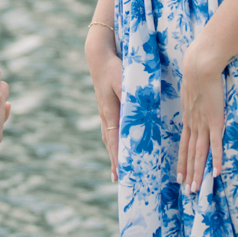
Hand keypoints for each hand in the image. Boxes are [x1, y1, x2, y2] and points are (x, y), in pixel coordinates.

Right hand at [85, 25, 121, 180]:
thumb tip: (139, 115)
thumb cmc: (115, 68)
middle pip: (110, 144)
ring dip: (113, 153)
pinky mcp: (106, 108)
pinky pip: (110, 130)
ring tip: (117, 169)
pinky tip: (118, 146)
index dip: (117, 158)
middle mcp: (105, 116)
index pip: (114, 141)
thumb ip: (132, 98)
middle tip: (118, 179)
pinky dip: (113, 142)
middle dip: (114, 161)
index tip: (119, 174)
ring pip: (109, 138)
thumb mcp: (124, 82)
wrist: (98, 57)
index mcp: (110, 113)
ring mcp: (104, 113)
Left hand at [178, 34, 225, 192]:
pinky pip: (215, 144)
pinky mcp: (215, 120)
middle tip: (187, 191)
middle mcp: (194, 124)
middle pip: (190, 154)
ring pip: (199, 154)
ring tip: (196, 188)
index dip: (182, 162)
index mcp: (188, 118)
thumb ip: (194, 99)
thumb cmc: (198, 73)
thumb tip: (197, 99)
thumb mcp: (192, 90)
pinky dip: (216, 160)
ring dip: (197, 172)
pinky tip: (217, 173)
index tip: (179, 176)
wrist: (200, 65)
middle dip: (188, 173)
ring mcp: (204, 124)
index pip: (184, 145)